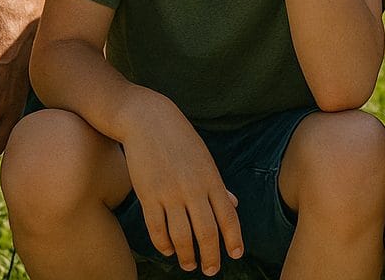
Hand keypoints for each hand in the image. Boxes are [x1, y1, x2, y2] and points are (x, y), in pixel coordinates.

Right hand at [120, 94, 243, 274]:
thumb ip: (218, 185)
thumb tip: (234, 205)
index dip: (233, 239)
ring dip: (187, 255)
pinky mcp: (148, 195)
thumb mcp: (205, 159)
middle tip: (211, 270)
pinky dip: (163, 244)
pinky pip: (157, 228)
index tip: (236, 255)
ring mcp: (169, 193)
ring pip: (182, 235)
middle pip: (206, 232)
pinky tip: (168, 250)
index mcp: (211, 179)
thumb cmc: (180, 139)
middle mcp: (193, 189)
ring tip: (189, 265)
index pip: (228, 216)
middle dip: (211, 256)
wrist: (148, 120)